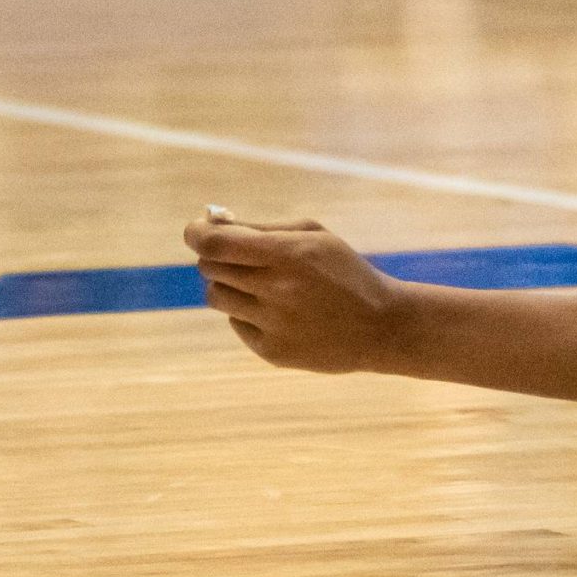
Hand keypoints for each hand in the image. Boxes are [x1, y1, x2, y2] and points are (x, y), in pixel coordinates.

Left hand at [186, 214, 407, 372]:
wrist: (380, 326)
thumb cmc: (344, 271)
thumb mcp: (314, 235)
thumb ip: (263, 227)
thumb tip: (213, 225)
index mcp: (288, 254)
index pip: (216, 244)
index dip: (197, 234)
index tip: (196, 231)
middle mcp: (276, 290)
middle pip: (211, 268)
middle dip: (214, 256)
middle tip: (233, 255)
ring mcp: (273, 324)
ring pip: (217, 297)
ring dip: (227, 285)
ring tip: (258, 284)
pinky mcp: (271, 351)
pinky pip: (236, 324)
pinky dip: (247, 313)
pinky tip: (279, 311)